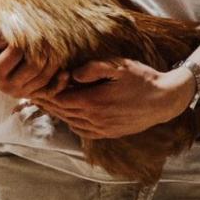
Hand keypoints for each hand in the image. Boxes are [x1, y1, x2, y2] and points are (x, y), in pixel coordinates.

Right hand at [0, 29, 67, 98]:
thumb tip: (4, 36)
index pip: (16, 52)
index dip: (25, 37)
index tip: (29, 25)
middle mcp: (8, 87)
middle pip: (34, 66)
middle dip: (44, 47)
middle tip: (50, 31)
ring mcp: (20, 93)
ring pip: (44, 77)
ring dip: (54, 59)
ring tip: (56, 42)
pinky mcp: (31, 95)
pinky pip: (50, 91)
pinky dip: (60, 81)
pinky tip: (65, 70)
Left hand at [31, 58, 195, 139]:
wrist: (164, 100)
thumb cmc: (142, 78)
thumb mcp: (119, 66)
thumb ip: (93, 68)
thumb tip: (72, 74)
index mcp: (94, 102)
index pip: (61, 99)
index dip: (47, 92)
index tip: (37, 84)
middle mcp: (95, 119)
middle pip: (63, 112)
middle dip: (48, 102)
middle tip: (34, 93)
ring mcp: (101, 129)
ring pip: (71, 122)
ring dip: (58, 112)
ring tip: (47, 101)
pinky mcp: (108, 133)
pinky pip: (82, 130)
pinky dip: (71, 121)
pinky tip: (68, 113)